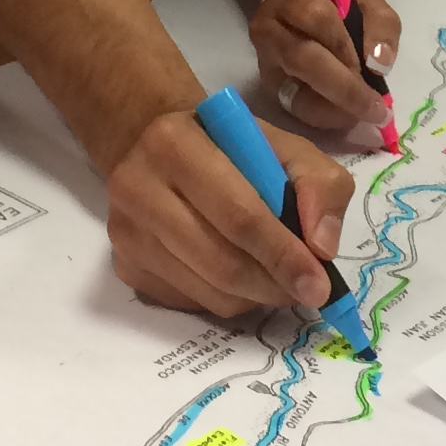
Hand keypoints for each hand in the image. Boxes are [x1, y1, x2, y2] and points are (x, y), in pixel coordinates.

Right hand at [106, 105, 353, 317]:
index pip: (238, 214)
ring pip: (207, 291)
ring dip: (254, 297)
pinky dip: (226, 300)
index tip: (320, 285)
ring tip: (277, 279)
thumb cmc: (228, 145)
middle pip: (221, 262)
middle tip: (307, 292)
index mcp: (177, 144)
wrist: (154, 142)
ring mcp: (126, 232)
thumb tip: (322, 249)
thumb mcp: (286, 145)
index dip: (282, 254)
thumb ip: (318, 186)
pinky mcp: (124, 265)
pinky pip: (188, 303)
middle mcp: (138, 187)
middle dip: (274, 285)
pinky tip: (239, 276)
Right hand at [252, 0, 400, 146]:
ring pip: (295, 92)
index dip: (343, 44)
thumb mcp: (367, 2)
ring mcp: (265, 63)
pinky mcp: (270, 89)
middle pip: (301, 59)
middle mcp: (269, 30)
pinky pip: (296, 110)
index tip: (375, 69)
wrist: (303, 9)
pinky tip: (347, 115)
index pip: (315, 17)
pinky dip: (326, 117)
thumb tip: (378, 65)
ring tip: (364, 112)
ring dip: (335, 107)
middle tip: (375, 108)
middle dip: (343, 87)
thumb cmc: (337, 4)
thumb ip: (380, 25)